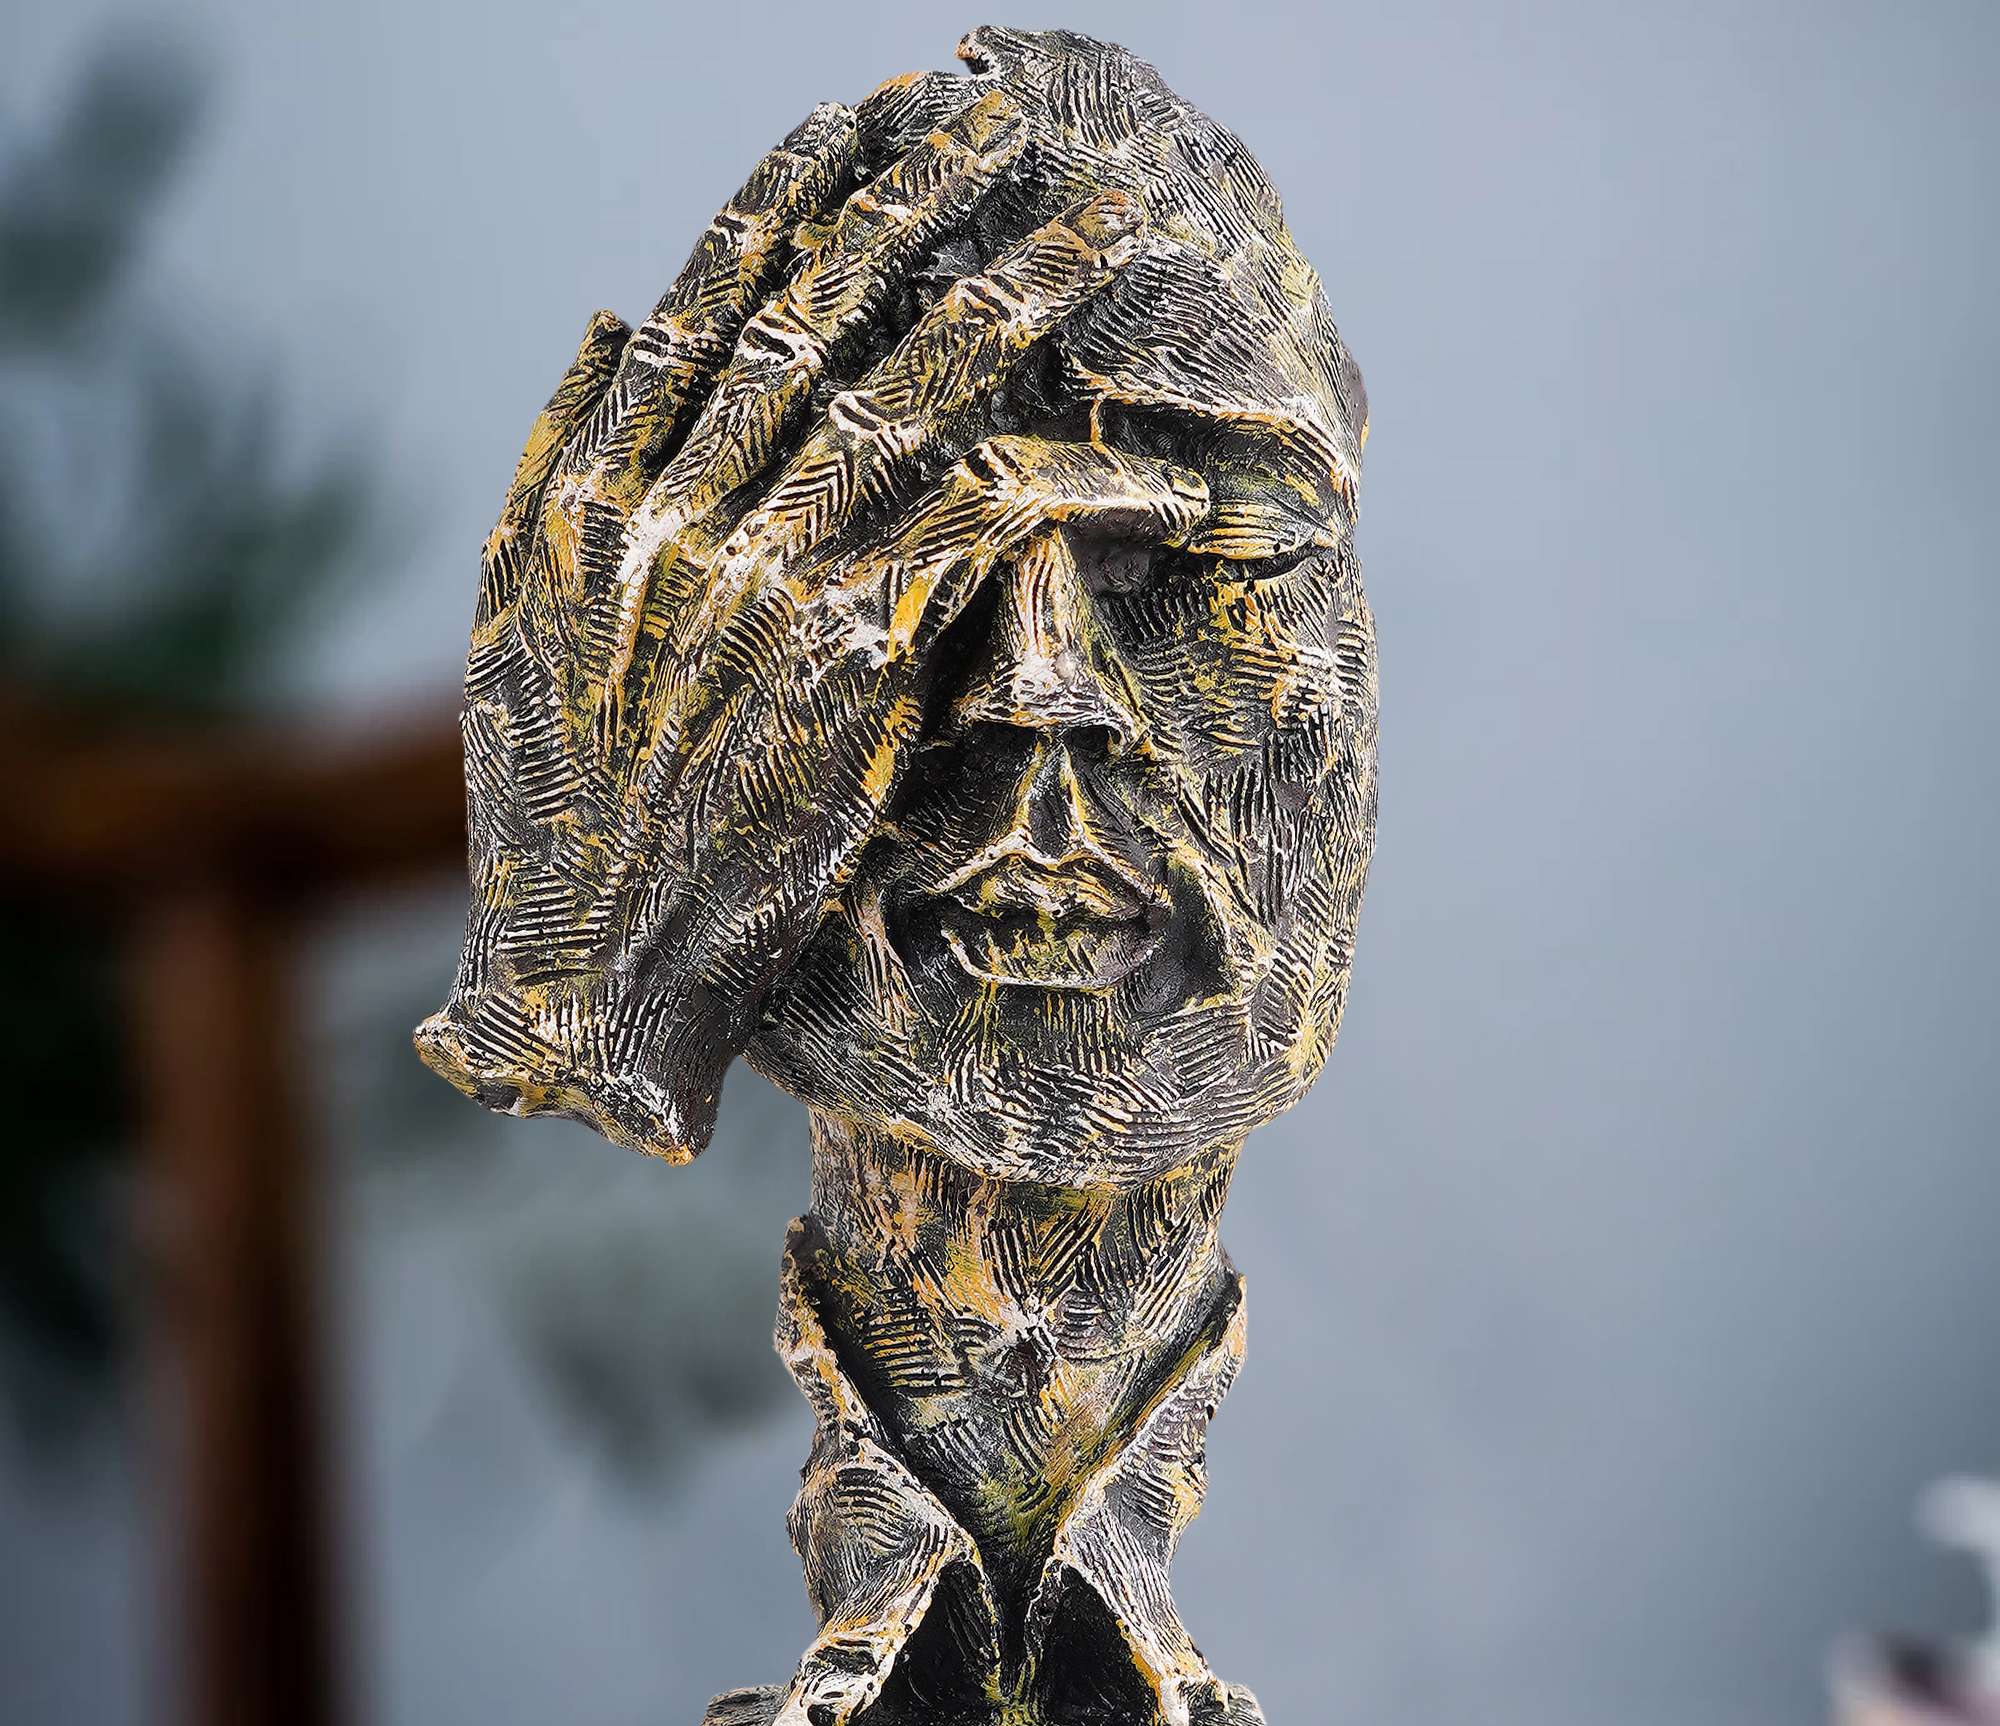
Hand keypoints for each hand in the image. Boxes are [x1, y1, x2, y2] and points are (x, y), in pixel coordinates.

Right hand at [418, 90, 1208, 1160]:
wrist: (588, 965)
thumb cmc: (557, 809)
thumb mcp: (517, 619)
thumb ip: (560, 457)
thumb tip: (611, 312)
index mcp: (592, 489)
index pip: (711, 303)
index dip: (800, 198)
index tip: (868, 120)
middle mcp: (678, 510)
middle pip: (823, 316)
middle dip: (924, 200)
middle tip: (1010, 122)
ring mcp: (767, 578)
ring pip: (914, 396)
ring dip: (1022, 299)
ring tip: (1104, 221)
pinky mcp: (852, 658)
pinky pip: (976, 526)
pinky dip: (1059, 476)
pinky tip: (1131, 450)